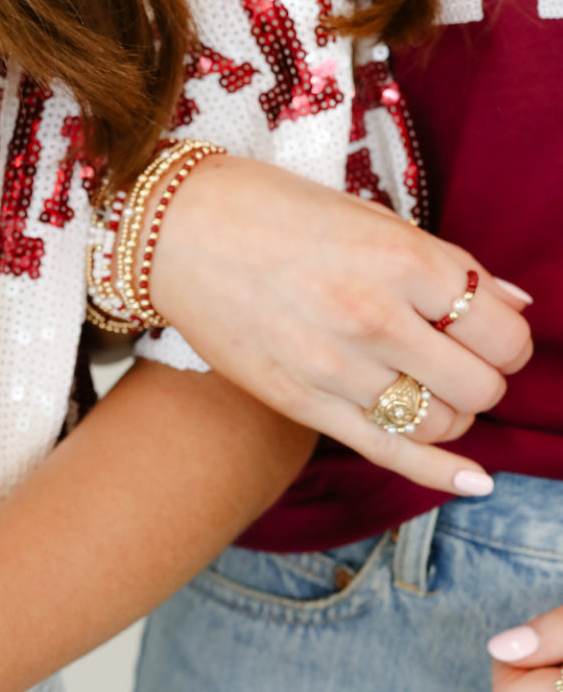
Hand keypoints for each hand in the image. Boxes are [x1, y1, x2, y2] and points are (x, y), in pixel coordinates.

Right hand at [148, 156, 532, 494]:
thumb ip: (445, 264)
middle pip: (480, 384)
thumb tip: (514, 304)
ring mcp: (336, 367)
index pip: (502, 329)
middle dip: (485, 377)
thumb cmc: (273, 210)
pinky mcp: (301, 402)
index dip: (508, 337)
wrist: (177, 231)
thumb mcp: (370, 218)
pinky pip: (388, 452)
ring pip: (439, 423)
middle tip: (460, 360)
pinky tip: (475, 481)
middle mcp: (376, 318)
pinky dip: (440, 472)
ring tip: (430, 389)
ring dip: (451, 413)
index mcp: (403, 259)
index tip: (490, 332)